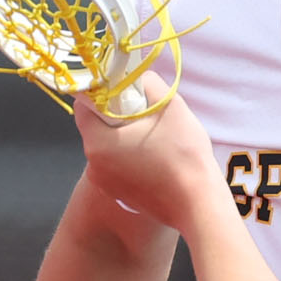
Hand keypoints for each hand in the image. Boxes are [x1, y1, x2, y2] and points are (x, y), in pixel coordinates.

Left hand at [76, 75, 217, 228]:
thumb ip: (148, 82)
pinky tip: (156, 160)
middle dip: (116, 117)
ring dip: (125, 139)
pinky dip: (130, 160)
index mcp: (97, 142)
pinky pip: (118, 169)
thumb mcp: (169, 105)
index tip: (122, 92)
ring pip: (109, 149)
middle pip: (97, 129)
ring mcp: (105, 185)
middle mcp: (93, 165)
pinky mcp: (120, 197)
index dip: (100, 94)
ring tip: (154, 139)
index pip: (83, 107)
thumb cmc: (183, 153)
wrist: (197, 203)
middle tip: (144, 114)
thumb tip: (139, 77)